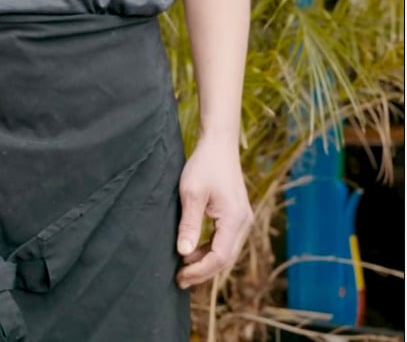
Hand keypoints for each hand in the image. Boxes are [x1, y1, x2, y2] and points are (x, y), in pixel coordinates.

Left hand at [175, 137, 252, 288]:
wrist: (219, 144)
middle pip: (225, 259)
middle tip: (179, 279)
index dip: (199, 270)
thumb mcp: (191, 193)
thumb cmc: (204, 165)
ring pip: (226, 251)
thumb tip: (184, 253)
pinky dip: (210, 249)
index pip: (219, 257)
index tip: (180, 276)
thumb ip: (189, 224)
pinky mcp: (237, 215)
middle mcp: (244, 223)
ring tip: (183, 268)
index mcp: (235, 219)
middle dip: (202, 271)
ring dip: (206, 261)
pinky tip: (193, 251)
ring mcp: (243, 219)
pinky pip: (225, 241)